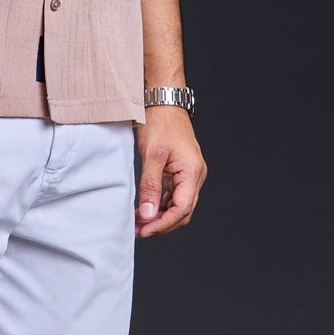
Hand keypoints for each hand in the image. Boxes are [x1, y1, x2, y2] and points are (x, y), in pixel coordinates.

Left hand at [134, 108, 206, 236]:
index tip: (144, 231)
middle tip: (139, 230)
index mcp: (192, 172)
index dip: (163, 224)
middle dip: (161, 224)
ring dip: (160, 216)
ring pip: (178, 205)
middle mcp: (195, 175)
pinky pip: (173, 195)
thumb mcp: (152, 155)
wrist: (164, 103)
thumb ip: (150, 186)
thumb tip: (147, 214)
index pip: (181, 209)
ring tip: (138, 222)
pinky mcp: (180, 171)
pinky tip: (144, 208)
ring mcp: (189, 174)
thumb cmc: (160, 123)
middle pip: (182, 211)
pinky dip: (160, 204)